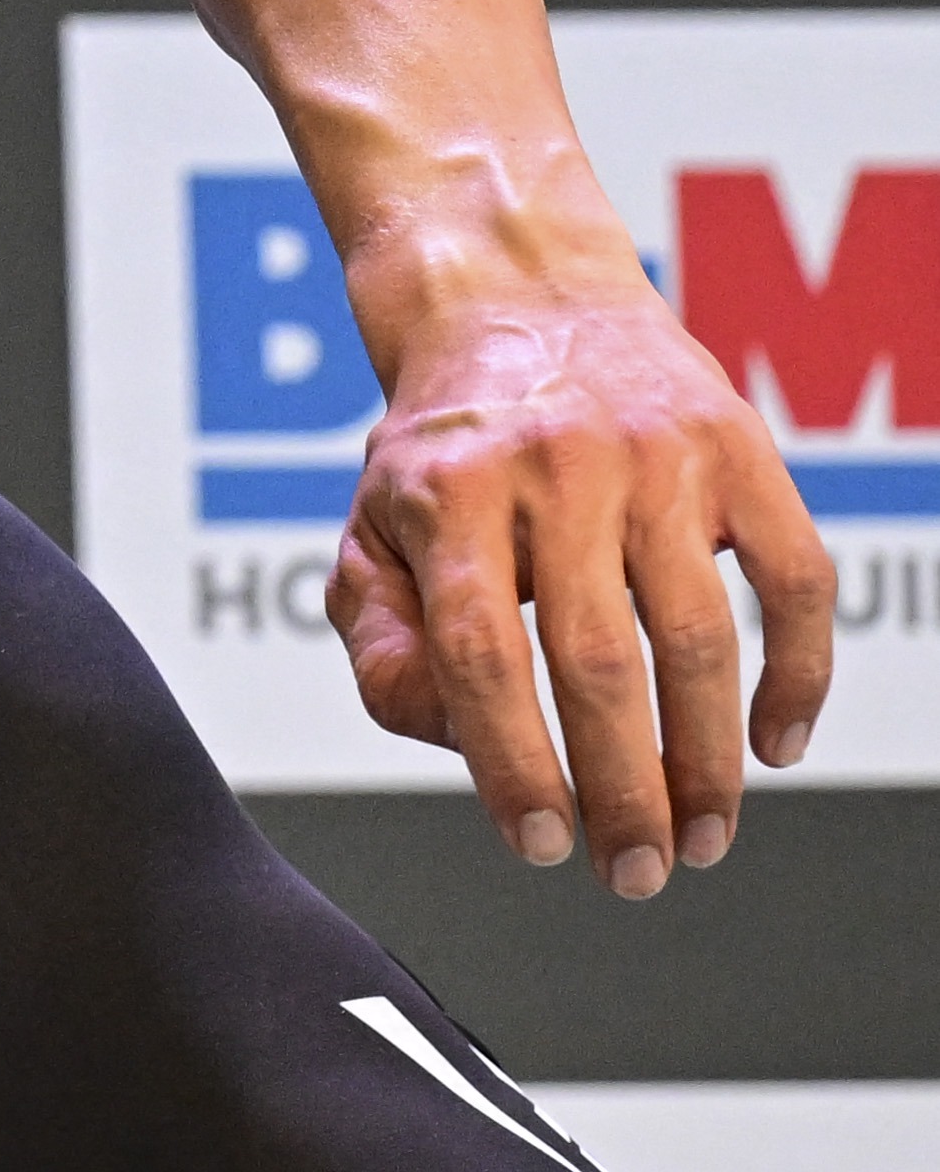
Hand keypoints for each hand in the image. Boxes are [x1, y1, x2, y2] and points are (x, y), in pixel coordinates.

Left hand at [327, 254, 836, 893]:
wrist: (518, 296)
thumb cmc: (446, 446)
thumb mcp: (372, 525)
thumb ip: (387, 639)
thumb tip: (450, 738)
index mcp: (448, 491)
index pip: (478, 650)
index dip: (509, 760)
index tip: (541, 846)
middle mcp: (554, 468)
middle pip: (596, 658)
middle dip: (624, 788)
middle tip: (638, 874)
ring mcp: (656, 455)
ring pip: (698, 633)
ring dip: (709, 757)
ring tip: (702, 839)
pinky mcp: (739, 449)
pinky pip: (793, 579)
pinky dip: (798, 672)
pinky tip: (777, 745)